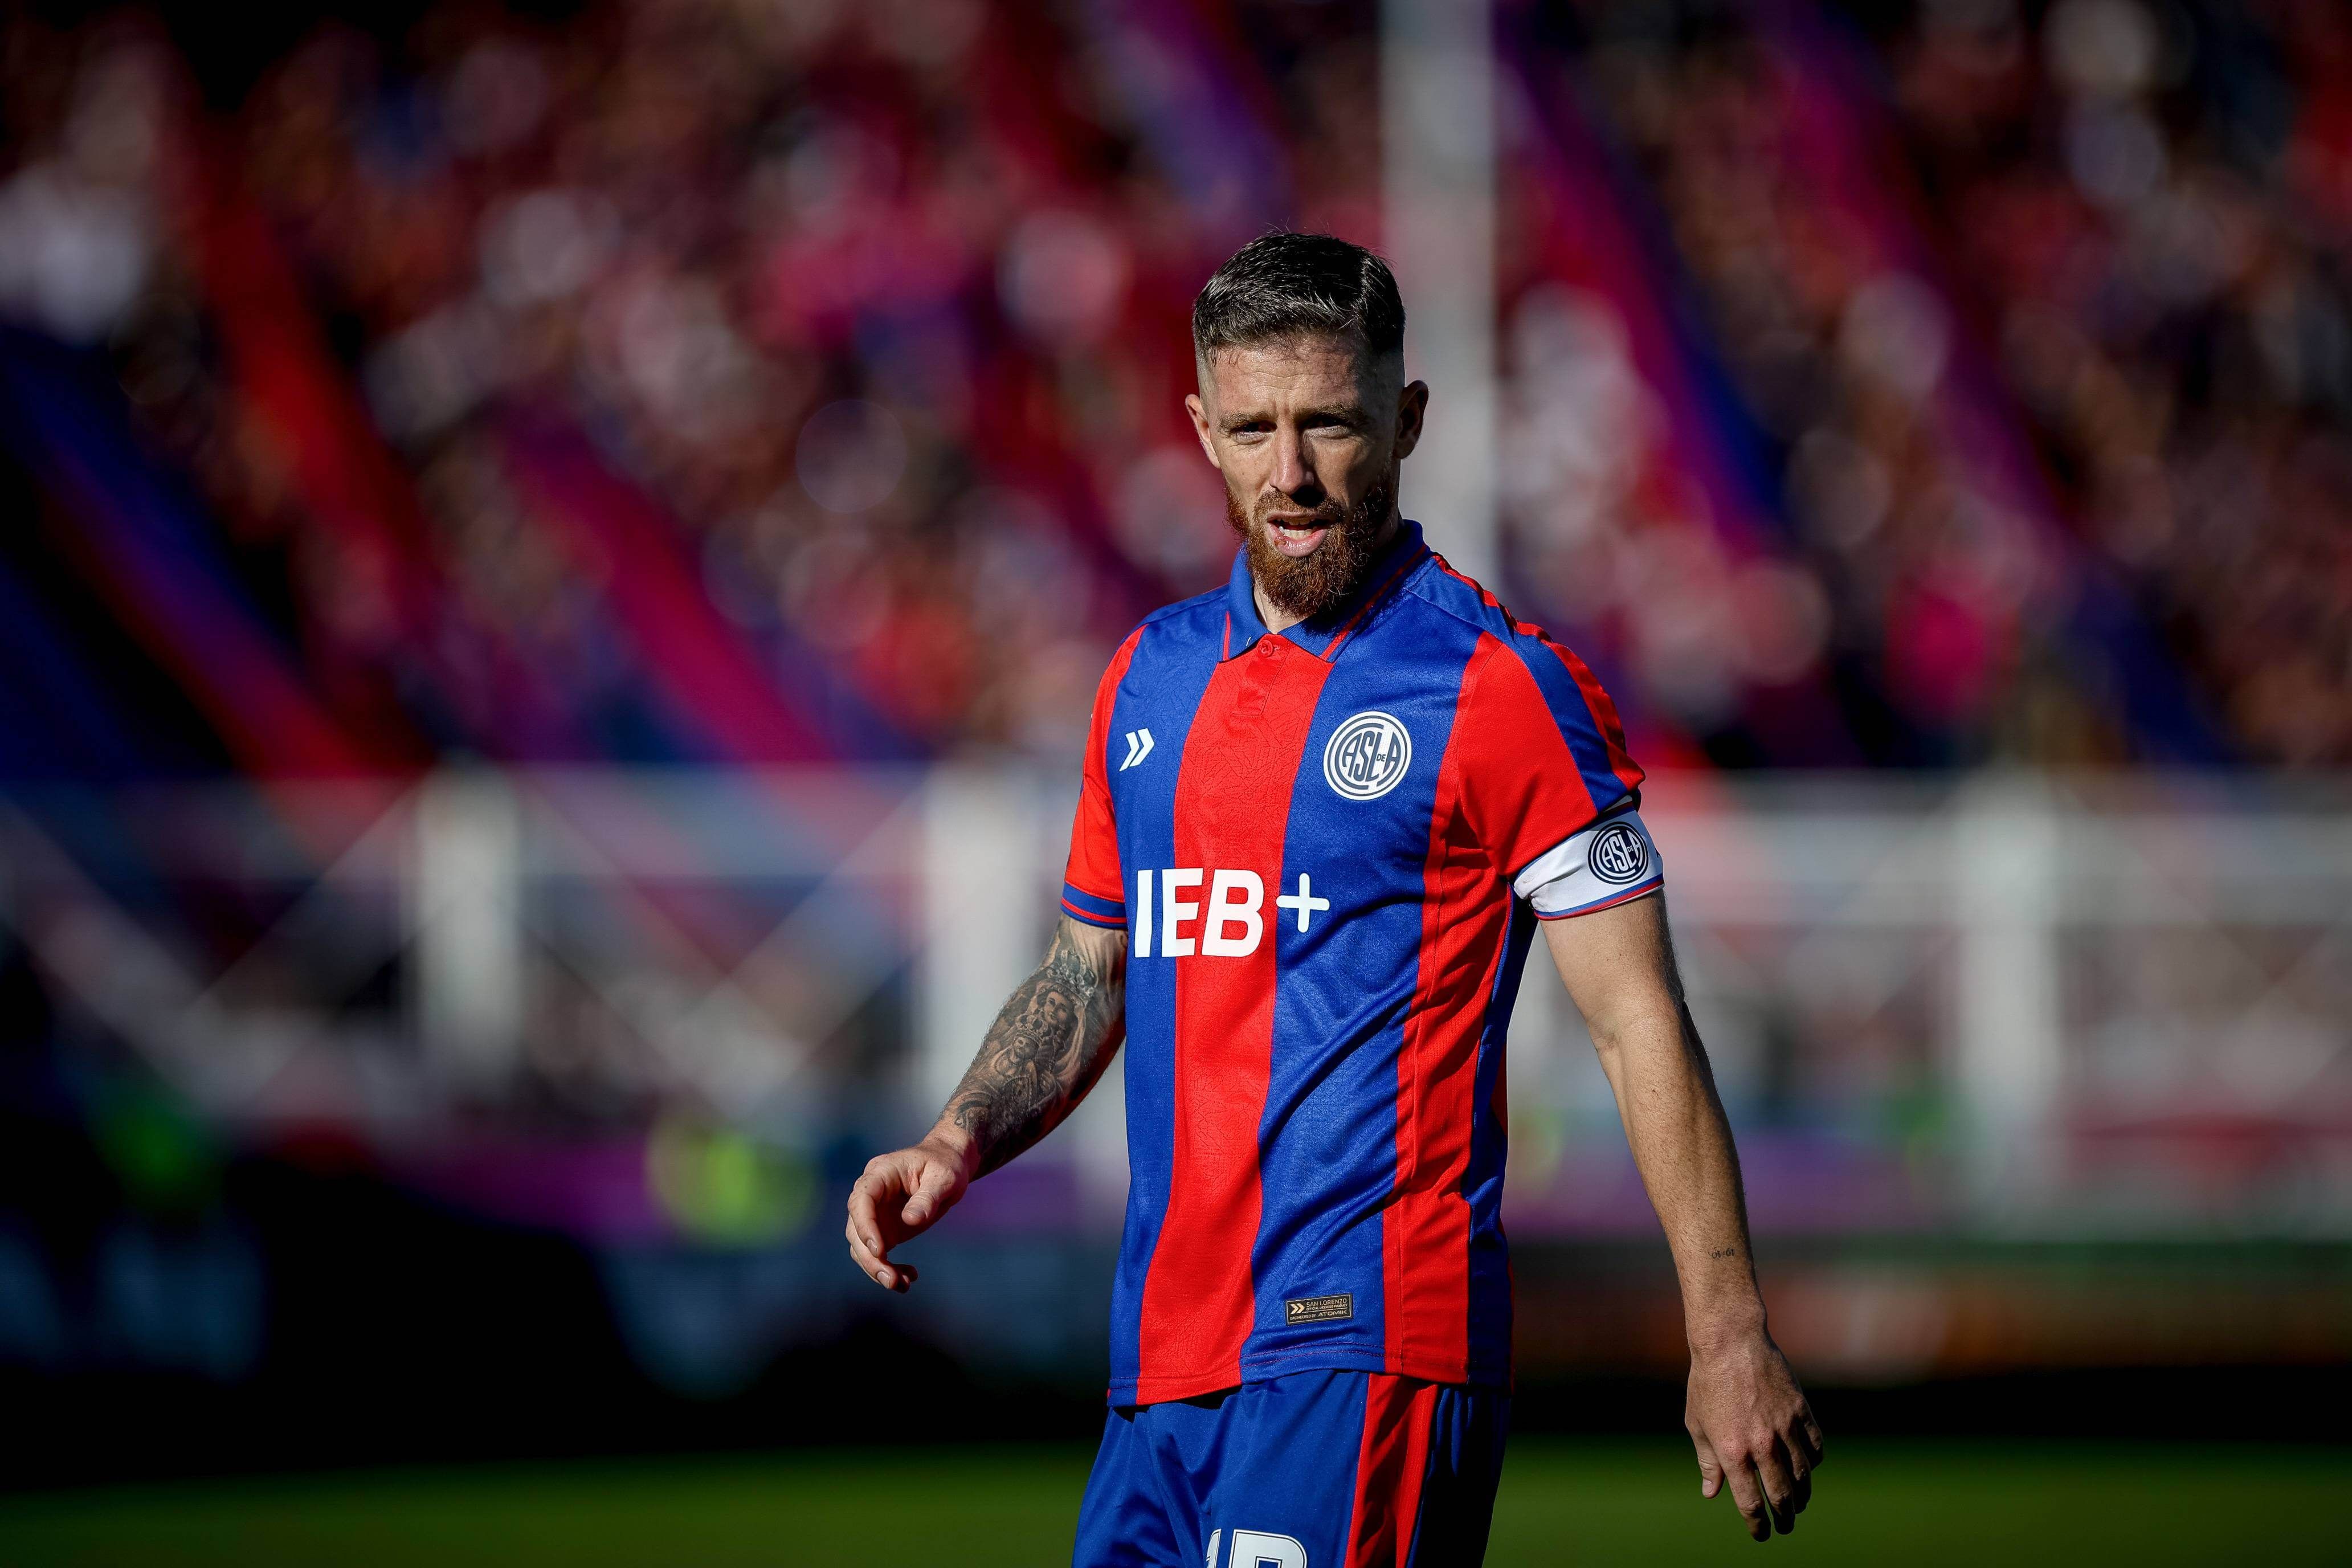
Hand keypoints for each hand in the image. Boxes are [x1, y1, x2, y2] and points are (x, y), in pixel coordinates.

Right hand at [845, 1134, 973, 1292]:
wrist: (949, 1164)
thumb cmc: (946, 1165)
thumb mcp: (945, 1178)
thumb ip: (928, 1198)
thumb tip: (910, 1220)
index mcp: (881, 1173)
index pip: (862, 1199)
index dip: (865, 1225)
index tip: (880, 1250)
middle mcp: (871, 1193)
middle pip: (856, 1228)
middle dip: (870, 1257)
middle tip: (891, 1280)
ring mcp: (875, 1212)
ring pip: (862, 1245)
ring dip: (877, 1268)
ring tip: (902, 1285)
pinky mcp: (883, 1228)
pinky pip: (877, 1253)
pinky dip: (889, 1267)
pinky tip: (909, 1278)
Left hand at [1685, 1330, 1823, 1540]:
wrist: (1730, 1341)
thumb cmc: (1706, 1382)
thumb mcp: (1697, 1423)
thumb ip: (1708, 1462)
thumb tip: (1711, 1493)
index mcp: (1733, 1452)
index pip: (1751, 1503)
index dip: (1758, 1525)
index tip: (1761, 1533)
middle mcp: (1762, 1445)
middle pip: (1782, 1495)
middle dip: (1785, 1517)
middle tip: (1785, 1526)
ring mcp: (1784, 1428)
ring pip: (1803, 1475)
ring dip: (1802, 1495)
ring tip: (1799, 1504)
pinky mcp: (1800, 1411)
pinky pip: (1815, 1447)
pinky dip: (1813, 1463)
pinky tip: (1808, 1469)